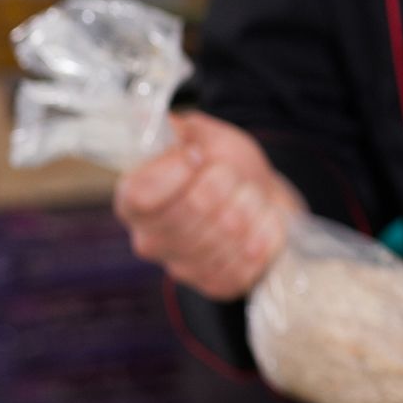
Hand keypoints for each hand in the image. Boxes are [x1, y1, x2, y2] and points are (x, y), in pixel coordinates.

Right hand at [115, 113, 299, 301]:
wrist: (262, 199)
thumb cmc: (224, 166)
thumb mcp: (200, 135)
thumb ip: (176, 129)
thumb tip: (148, 117)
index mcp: (134, 202)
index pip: (142, 195)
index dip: (175, 171)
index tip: (196, 155)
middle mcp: (151, 241)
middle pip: (194, 207)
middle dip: (226, 179)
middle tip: (232, 174)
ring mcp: (184, 268)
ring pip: (229, 229)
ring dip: (250, 202)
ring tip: (248, 196)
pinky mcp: (218, 285)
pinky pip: (251, 256)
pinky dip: (268, 230)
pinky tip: (262, 221)